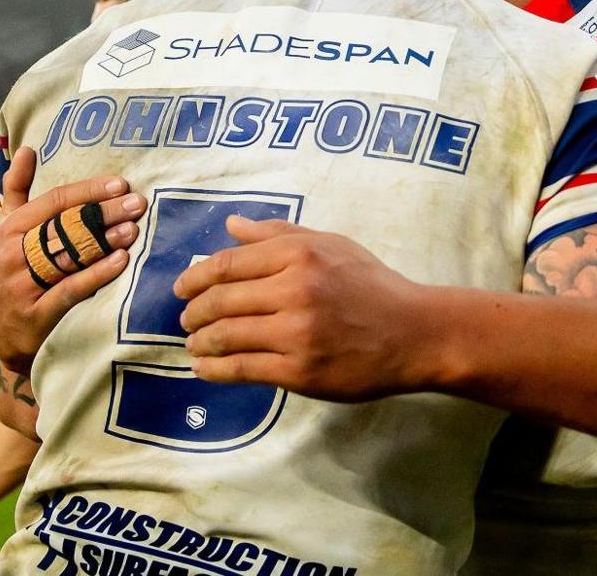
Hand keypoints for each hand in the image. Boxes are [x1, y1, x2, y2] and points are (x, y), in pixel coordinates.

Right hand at [0, 147, 146, 373]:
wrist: (2, 335)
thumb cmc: (12, 272)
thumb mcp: (7, 231)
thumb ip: (17, 190)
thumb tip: (26, 149)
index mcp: (9, 229)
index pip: (53, 201)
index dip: (88, 192)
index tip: (120, 184)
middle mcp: (12, 254)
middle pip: (65, 226)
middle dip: (104, 213)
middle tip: (137, 203)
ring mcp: (22, 285)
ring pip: (69, 256)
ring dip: (105, 240)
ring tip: (134, 228)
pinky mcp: (37, 314)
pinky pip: (71, 290)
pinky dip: (97, 274)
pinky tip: (121, 261)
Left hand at [174, 217, 440, 400]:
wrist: (415, 334)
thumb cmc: (373, 286)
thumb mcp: (331, 245)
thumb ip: (278, 233)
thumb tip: (231, 225)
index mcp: (300, 254)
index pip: (229, 264)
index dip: (196, 277)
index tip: (181, 288)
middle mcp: (294, 290)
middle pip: (221, 300)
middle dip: (193, 312)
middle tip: (185, 319)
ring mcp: (296, 333)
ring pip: (225, 335)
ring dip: (199, 341)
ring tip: (193, 344)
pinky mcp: (299, 371)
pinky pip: (241, 369)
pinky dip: (214, 369)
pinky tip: (204, 368)